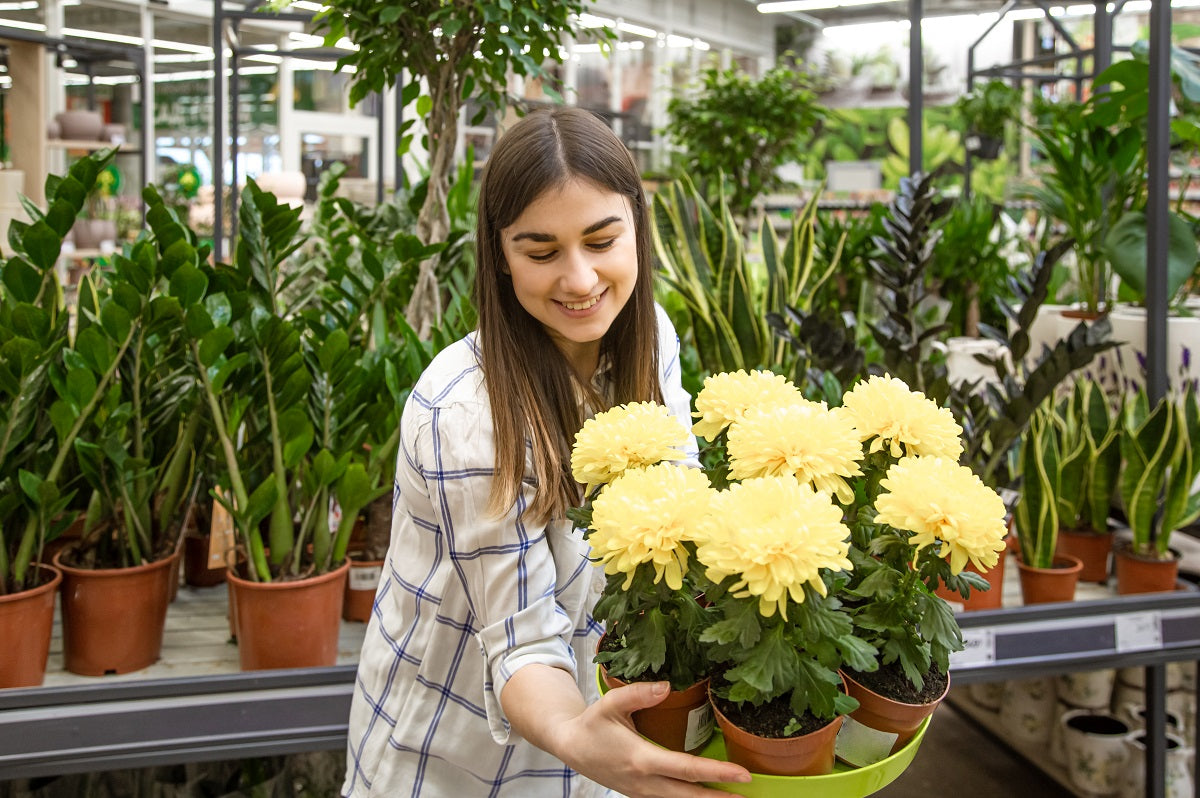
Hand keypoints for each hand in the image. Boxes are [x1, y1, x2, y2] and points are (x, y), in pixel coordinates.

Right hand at [554, 680, 752, 797]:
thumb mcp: (611, 703)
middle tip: (749, 796)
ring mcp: (643, 792)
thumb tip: (667, 686)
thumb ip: (638, 693)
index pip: (686, 769)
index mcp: (641, 759)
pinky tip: (706, 795)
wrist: (570, 747)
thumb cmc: (592, 725)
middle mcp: (645, 782)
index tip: (743, 775)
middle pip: (690, 796)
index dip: (717, 774)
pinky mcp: (641, 794)